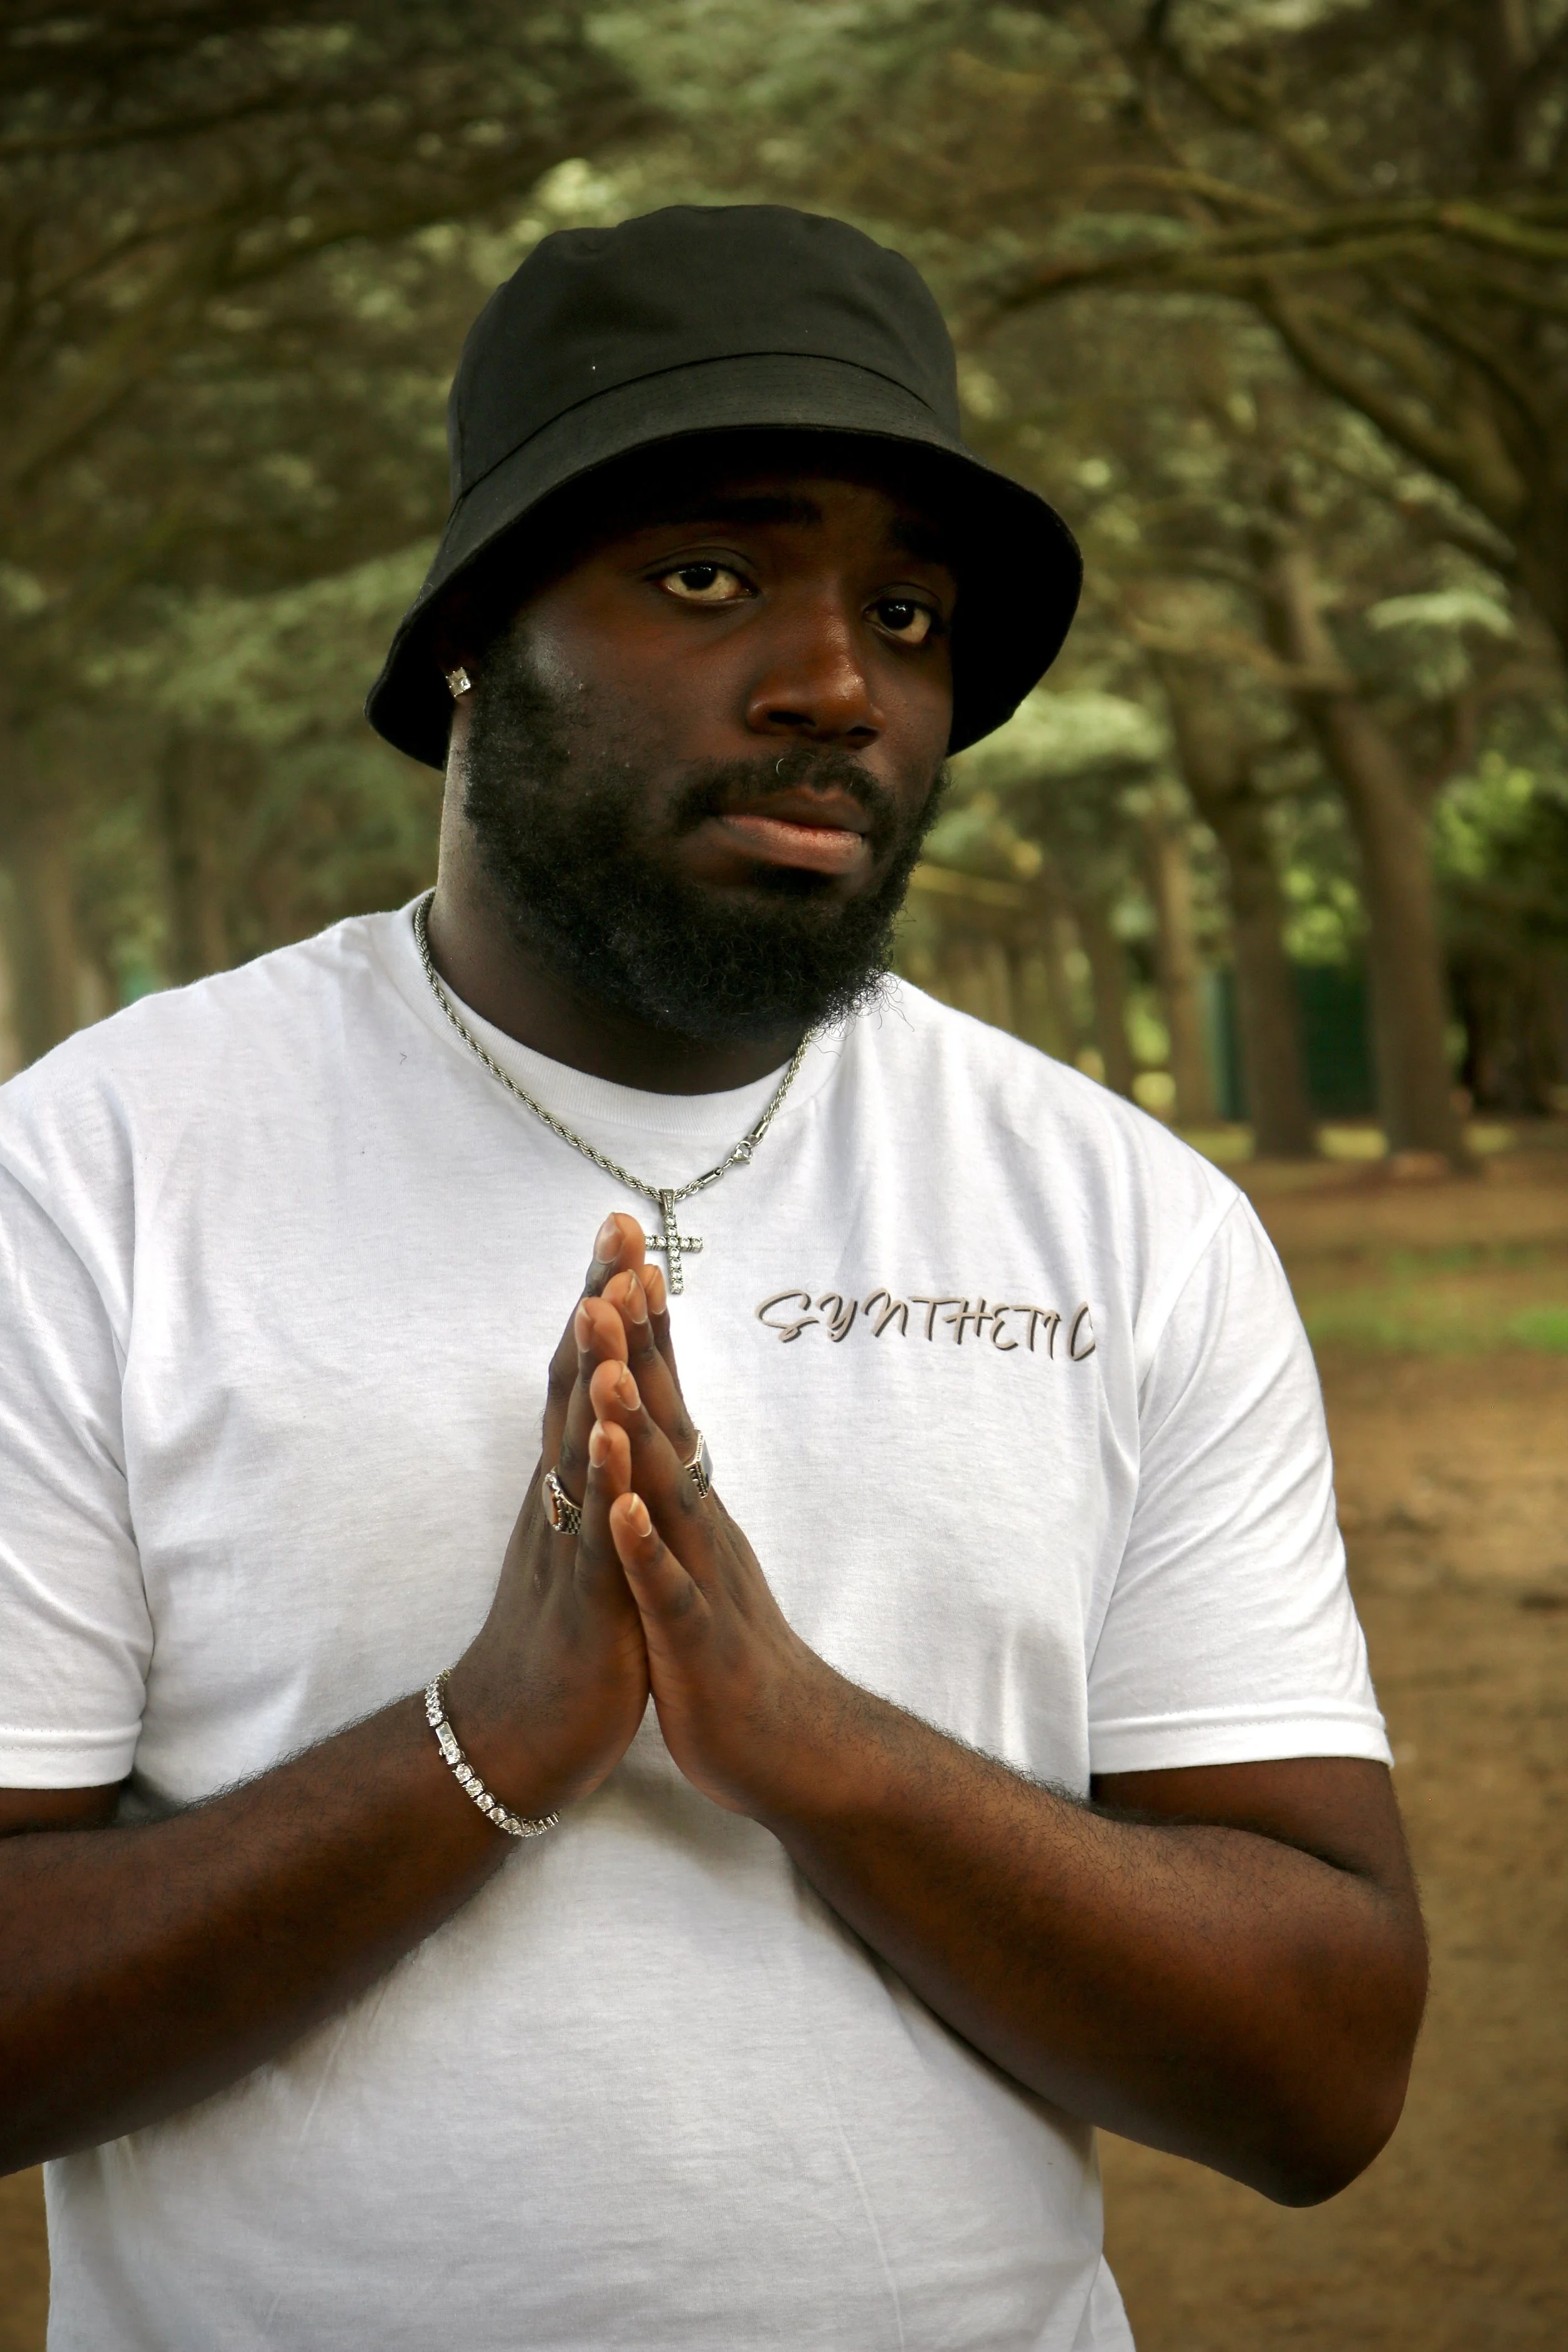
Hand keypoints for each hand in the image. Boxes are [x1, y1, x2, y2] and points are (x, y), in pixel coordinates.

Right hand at [442, 1214, 683, 1818]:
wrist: (514, 1735)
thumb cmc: (559, 1634)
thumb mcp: (578, 1533)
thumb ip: (585, 1469)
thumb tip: (596, 1409)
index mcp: (569, 1478)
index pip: (585, 1369)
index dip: (605, 1299)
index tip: (625, 1230)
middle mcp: (561, 1493)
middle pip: (575, 1380)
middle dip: (598, 1302)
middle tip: (617, 1226)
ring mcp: (569, 1541)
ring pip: (580, 1441)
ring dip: (591, 1370)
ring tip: (605, 1301)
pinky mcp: (586, 1598)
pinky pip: (595, 1532)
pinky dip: (602, 1482)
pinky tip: (609, 1435)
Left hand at [586, 1295, 843, 1818]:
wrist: (791, 1749)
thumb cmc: (729, 1648)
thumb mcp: (695, 1549)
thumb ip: (678, 1484)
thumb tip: (664, 1417)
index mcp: (691, 1502)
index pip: (667, 1395)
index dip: (646, 1326)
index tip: (627, 1250)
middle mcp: (701, 1522)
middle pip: (669, 1417)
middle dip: (641, 1342)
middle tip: (621, 1264)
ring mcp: (702, 1577)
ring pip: (667, 1492)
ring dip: (638, 1428)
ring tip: (612, 1364)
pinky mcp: (694, 1642)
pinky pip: (666, 1590)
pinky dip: (645, 1548)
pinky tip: (624, 1510)